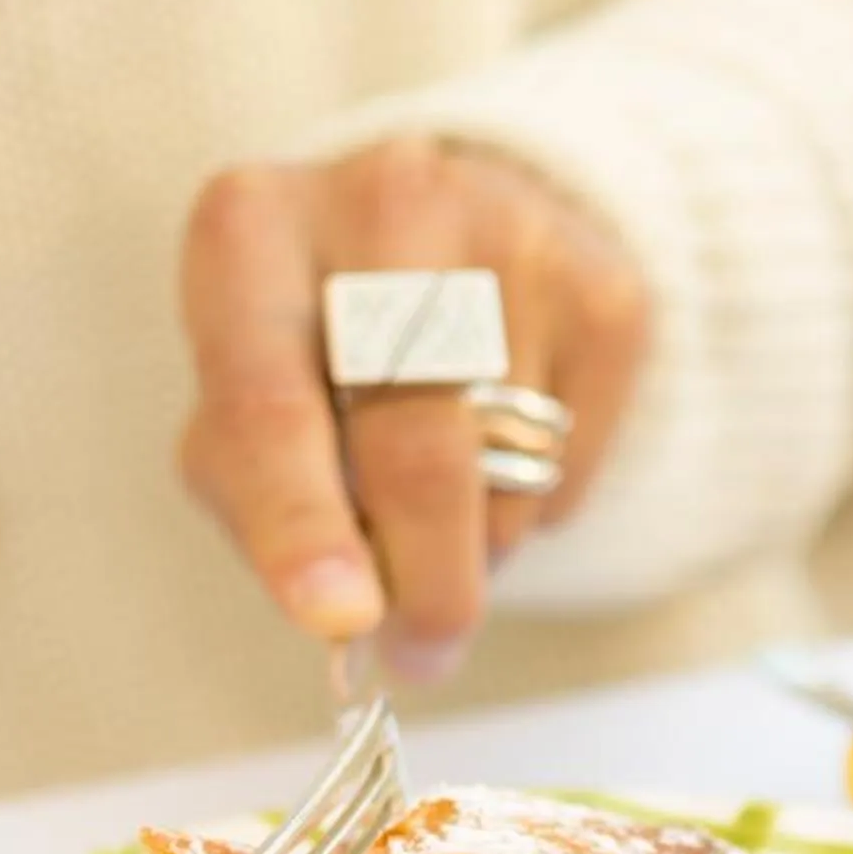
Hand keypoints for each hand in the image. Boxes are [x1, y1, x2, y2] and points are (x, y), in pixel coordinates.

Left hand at [177, 137, 646, 681]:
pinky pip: (578, 460)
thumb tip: (351, 620)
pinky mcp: (606, 285)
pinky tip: (506, 450)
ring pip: (508, 467)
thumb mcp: (246, 409)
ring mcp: (511, 232)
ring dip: (478, 541)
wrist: (455, 238)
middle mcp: (384, 200)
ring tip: (445, 506)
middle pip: (416, 447)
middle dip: (425, 580)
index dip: (301, 521)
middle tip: (423, 653)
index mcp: (251, 229)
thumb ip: (268, 510)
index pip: (272, 402)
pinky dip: (540, 499)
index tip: (338, 617)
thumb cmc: (319, 350)